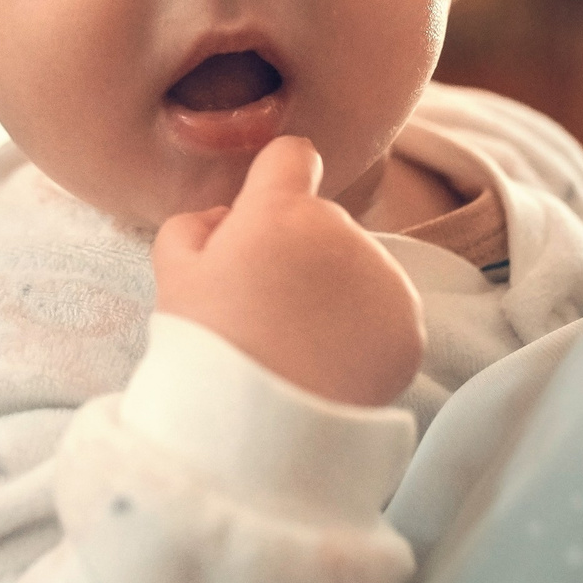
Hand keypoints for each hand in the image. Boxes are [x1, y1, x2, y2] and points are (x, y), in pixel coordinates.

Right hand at [150, 136, 424, 408]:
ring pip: (357, 268)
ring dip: (334, 292)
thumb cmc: (206, 347)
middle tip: (267, 308)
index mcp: (282, 211)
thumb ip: (195, 223)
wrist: (258, 427)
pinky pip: (385, 313)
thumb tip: (227, 216)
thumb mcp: (173, 274)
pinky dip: (363, 332)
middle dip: (300, 252)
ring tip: (297, 344)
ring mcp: (383, 278)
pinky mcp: (409, 326)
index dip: (277, 179)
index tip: (267, 216)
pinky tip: (328, 363)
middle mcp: (342, 232)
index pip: (294, 155)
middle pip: (323, 223)